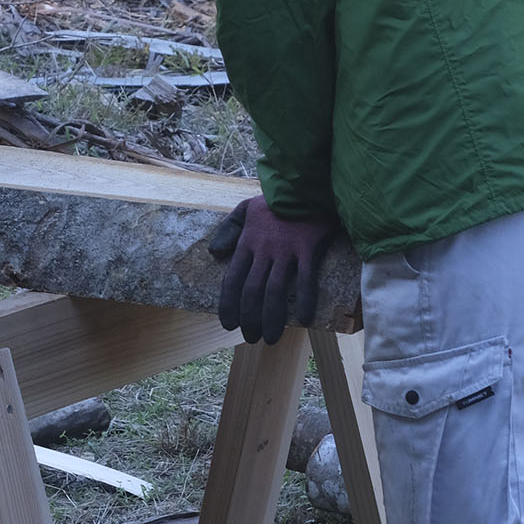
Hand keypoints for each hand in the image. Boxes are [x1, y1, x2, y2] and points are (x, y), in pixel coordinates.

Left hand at [208, 197, 337, 343]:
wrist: (305, 185)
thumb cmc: (276, 201)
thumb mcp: (245, 209)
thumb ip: (228, 230)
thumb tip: (215, 254)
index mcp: (247, 243)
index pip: (232, 280)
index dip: (228, 305)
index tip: (228, 324)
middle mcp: (263, 250)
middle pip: (251, 291)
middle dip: (248, 318)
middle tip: (250, 338)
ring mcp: (286, 251)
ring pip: (275, 291)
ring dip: (271, 318)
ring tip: (270, 338)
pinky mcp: (308, 249)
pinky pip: (306, 280)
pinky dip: (305, 301)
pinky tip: (303, 319)